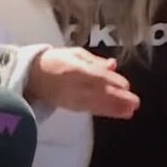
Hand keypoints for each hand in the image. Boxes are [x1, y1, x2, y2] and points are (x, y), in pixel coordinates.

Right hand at [25, 47, 139, 118]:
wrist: (32, 76)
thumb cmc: (56, 60)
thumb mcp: (75, 54)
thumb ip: (95, 61)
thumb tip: (113, 65)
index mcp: (74, 68)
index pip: (96, 76)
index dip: (112, 82)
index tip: (127, 86)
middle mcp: (73, 85)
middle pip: (98, 92)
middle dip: (117, 99)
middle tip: (134, 103)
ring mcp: (72, 98)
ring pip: (96, 104)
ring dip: (114, 108)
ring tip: (129, 111)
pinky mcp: (72, 107)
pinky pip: (91, 109)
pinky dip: (105, 112)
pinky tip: (117, 113)